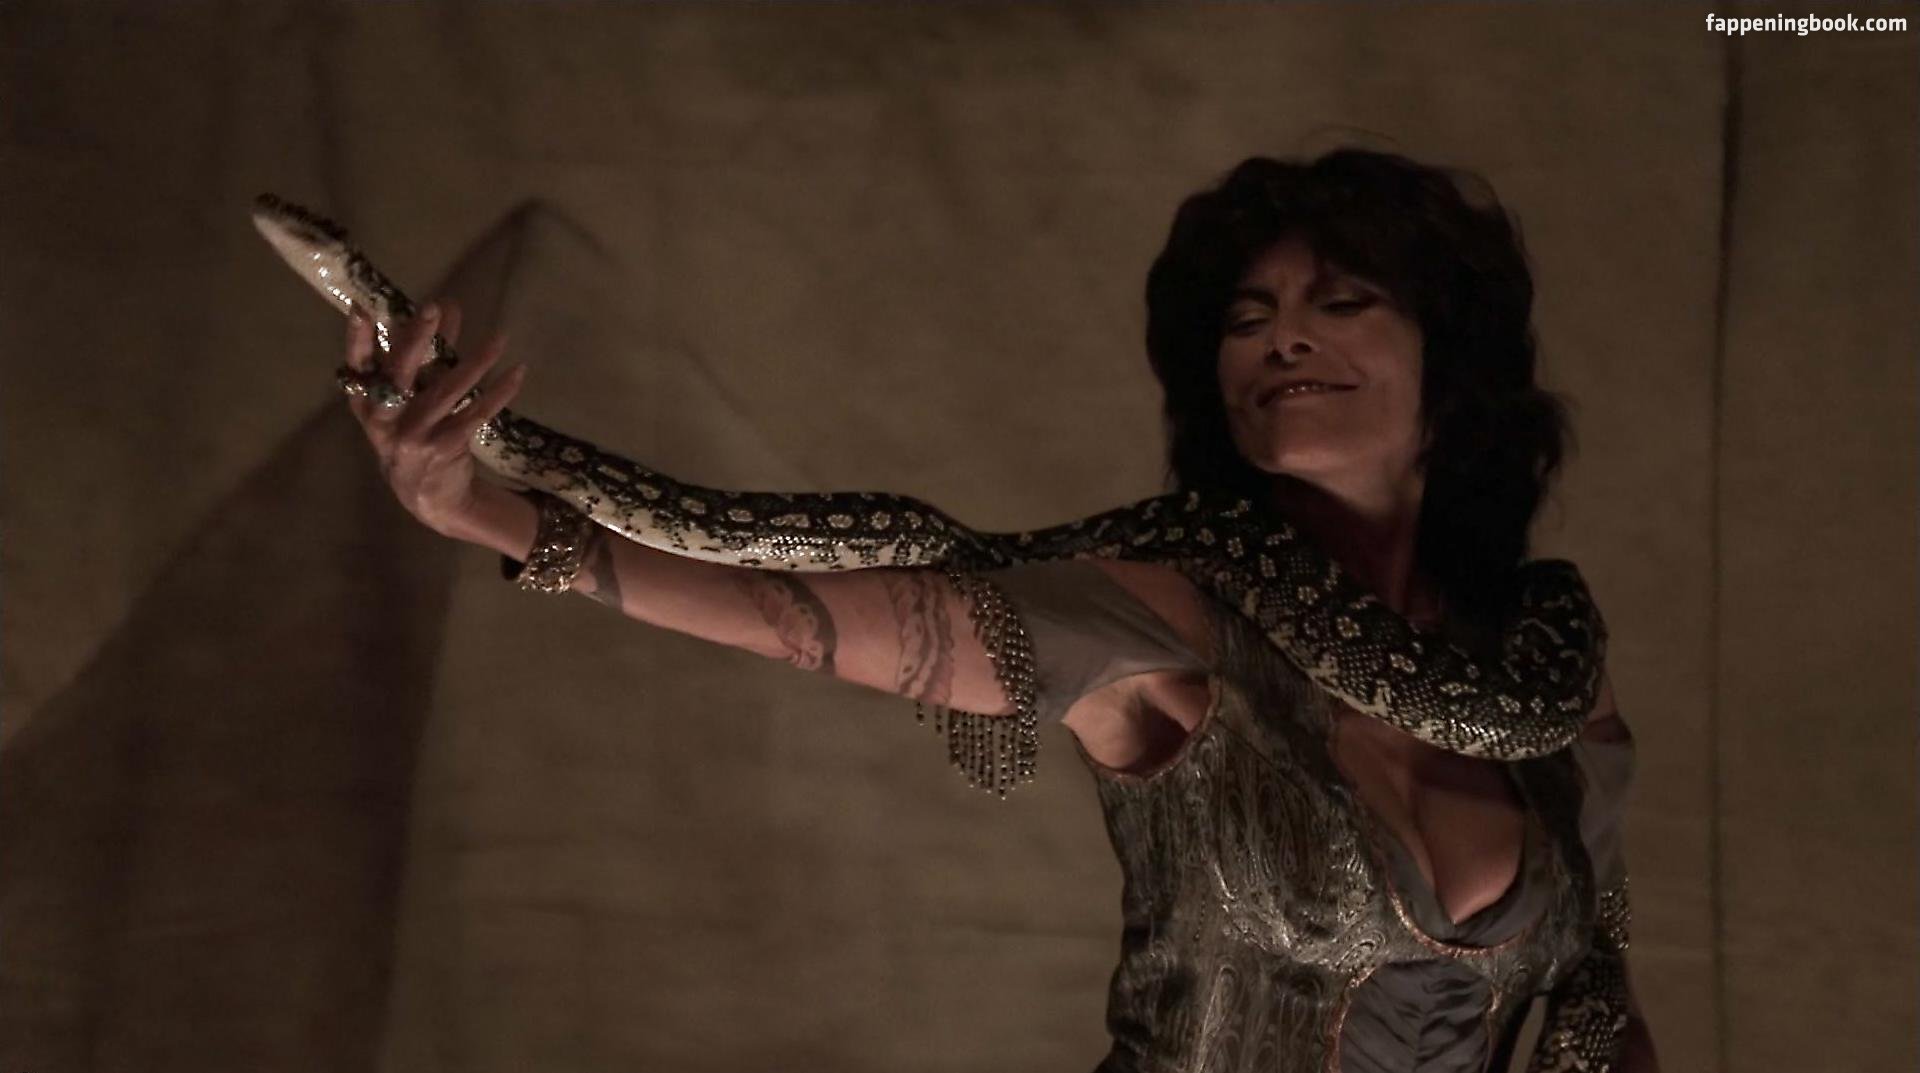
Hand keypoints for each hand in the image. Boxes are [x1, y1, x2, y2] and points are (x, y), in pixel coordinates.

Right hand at [342, 299, 526, 536]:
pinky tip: (517, 373)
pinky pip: (476, 414)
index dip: (357, 340)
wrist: (427, 496)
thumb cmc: (414, 434)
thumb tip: (447, 306)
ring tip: (499, 338)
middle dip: (416, 339)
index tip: (361, 309)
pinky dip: (499, 392)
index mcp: (367, 404)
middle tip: (434, 307)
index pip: (357, 366)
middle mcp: (385, 419)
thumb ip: (424, 354)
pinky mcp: (445, 448)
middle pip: (400, 374)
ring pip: (447, 391)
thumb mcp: (407, 400)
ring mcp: (414, 435)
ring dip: (476, 362)